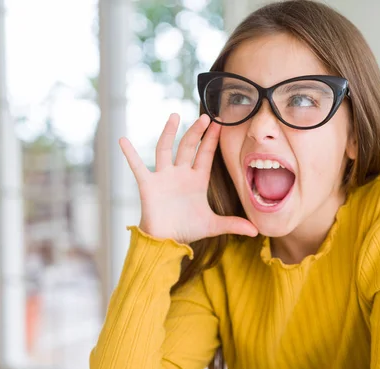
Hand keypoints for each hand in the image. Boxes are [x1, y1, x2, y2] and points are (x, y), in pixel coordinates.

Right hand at [119, 113, 257, 243]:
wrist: (166, 241)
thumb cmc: (187, 229)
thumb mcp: (213, 226)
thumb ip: (233, 224)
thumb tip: (257, 231)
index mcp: (197, 180)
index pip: (206, 155)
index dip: (212, 140)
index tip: (219, 123)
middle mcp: (180, 174)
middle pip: (188, 147)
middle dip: (196, 132)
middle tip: (205, 116)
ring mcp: (164, 177)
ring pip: (166, 149)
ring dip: (169, 133)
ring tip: (174, 116)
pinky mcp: (148, 185)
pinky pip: (137, 166)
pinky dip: (130, 154)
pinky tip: (122, 140)